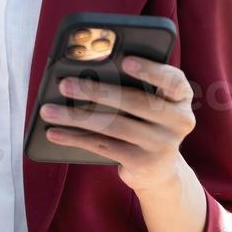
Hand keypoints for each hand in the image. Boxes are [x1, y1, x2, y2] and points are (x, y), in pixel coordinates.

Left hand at [42, 57, 196, 193]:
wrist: (160, 171)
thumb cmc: (149, 123)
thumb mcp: (153, 104)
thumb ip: (136, 86)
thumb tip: (88, 71)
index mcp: (182, 98)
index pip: (173, 80)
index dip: (150, 70)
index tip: (125, 61)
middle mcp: (179, 121)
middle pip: (134, 102)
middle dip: (95, 91)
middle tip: (65, 84)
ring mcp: (161, 145)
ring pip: (114, 125)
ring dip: (76, 117)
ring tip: (49, 110)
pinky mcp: (142, 163)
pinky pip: (103, 146)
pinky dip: (76, 138)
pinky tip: (55, 133)